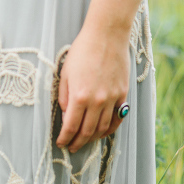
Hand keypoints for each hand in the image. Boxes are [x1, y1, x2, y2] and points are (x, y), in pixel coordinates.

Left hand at [56, 28, 129, 152]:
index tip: (61, 143)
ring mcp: (112, 98)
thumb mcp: (65, 73)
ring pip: (103, 128)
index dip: (65, 138)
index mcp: (79, 96)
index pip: (71, 126)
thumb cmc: (82, 51)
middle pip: (87, 131)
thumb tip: (66, 114)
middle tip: (72, 147)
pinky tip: (102, 131)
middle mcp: (97, 101)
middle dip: (78, 142)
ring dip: (93, 138)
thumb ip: (64, 97)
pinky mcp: (122, 94)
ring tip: (85, 141)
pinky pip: (117, 118)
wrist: (106, 36)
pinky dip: (110, 128)